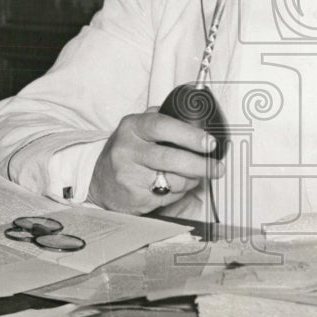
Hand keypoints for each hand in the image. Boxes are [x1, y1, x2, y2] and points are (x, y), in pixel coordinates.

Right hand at [87, 106, 223, 213]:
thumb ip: (163, 119)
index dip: (189, 135)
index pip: (162, 126)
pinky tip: (175, 185)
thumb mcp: (138, 127)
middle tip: (217, 168)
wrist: (99, 181)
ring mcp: (129, 176)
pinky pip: (168, 196)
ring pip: (173, 181)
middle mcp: (127, 150)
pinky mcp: (134, 198)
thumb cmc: (127, 150)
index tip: (210, 142)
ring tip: (193, 175)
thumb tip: (197, 119)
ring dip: (192, 180)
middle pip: (170, 158)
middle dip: (200, 164)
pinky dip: (179, 192)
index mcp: (132, 127)